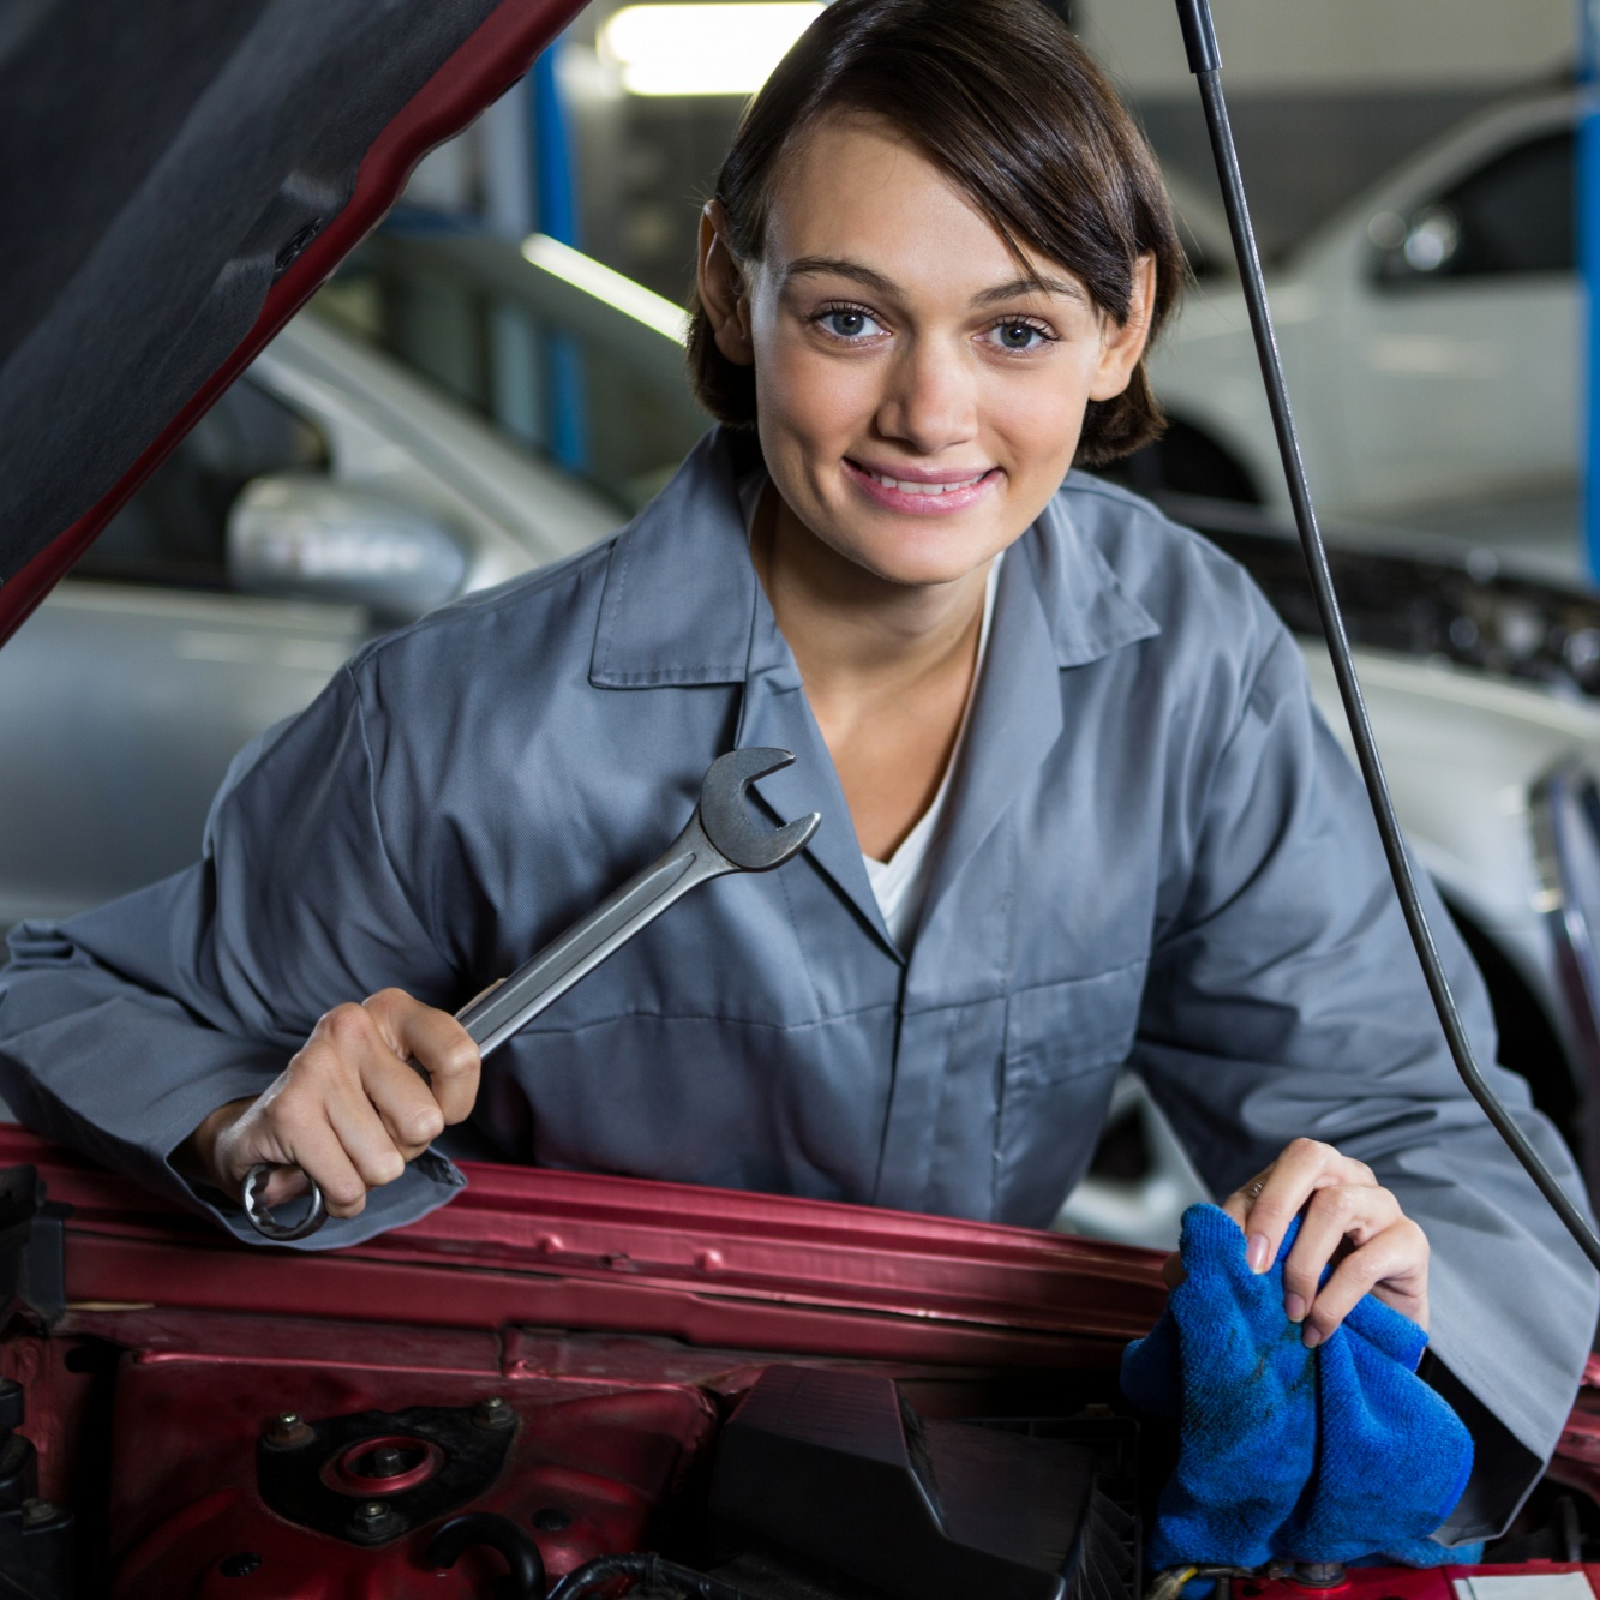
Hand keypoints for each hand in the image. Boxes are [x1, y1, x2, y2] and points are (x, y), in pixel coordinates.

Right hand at [179, 989, 480, 1219]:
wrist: (262, 1129)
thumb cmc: (349, 1104)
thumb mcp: (403, 1073)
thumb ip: (447, 1063)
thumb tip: (504, 993)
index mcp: (392, 1010)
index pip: (460, 1056)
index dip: (456, 1102)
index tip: (439, 1108)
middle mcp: (352, 1027)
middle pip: (425, 1123)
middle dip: (404, 1146)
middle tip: (372, 1131)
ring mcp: (316, 1066)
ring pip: (386, 1162)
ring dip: (369, 1174)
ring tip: (343, 1148)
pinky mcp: (288, 1112)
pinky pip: (349, 1186)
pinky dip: (340, 1195)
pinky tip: (321, 1170)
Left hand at [1162, 1137, 1428, 1346]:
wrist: (1372, 1336)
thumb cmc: (1310, 1290)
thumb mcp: (1260, 1275)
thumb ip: (1220, 1265)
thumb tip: (1173, 1270)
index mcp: (1304, 1176)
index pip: (1267, 1176)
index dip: (1243, 1214)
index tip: (1228, 1262)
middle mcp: (1344, 1177)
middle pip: (1309, 1158)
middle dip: (1273, 1209)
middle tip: (1255, 1267)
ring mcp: (1381, 1205)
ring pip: (1338, 1205)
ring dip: (1305, 1263)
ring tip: (1291, 1311)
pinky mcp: (1410, 1243)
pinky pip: (1371, 1258)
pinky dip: (1336, 1296)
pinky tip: (1318, 1328)